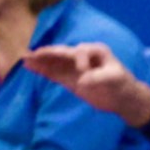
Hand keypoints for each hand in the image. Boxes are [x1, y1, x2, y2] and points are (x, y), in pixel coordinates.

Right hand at [22, 40, 149, 121]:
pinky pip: (53, 73)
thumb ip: (100, 77)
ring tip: (24, 59)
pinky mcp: (70, 79)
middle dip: (46, 53)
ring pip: (54, 62)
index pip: (79, 52)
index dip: (78, 61)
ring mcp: (74, 68)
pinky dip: (42, 70)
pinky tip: (30, 67)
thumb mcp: (116, 78)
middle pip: (60, 53)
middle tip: (30, 54)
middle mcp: (81, 56)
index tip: (84, 73)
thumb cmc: (123, 84)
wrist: (125, 98)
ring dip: (40, 61)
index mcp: (94, 51)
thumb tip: (82, 80)